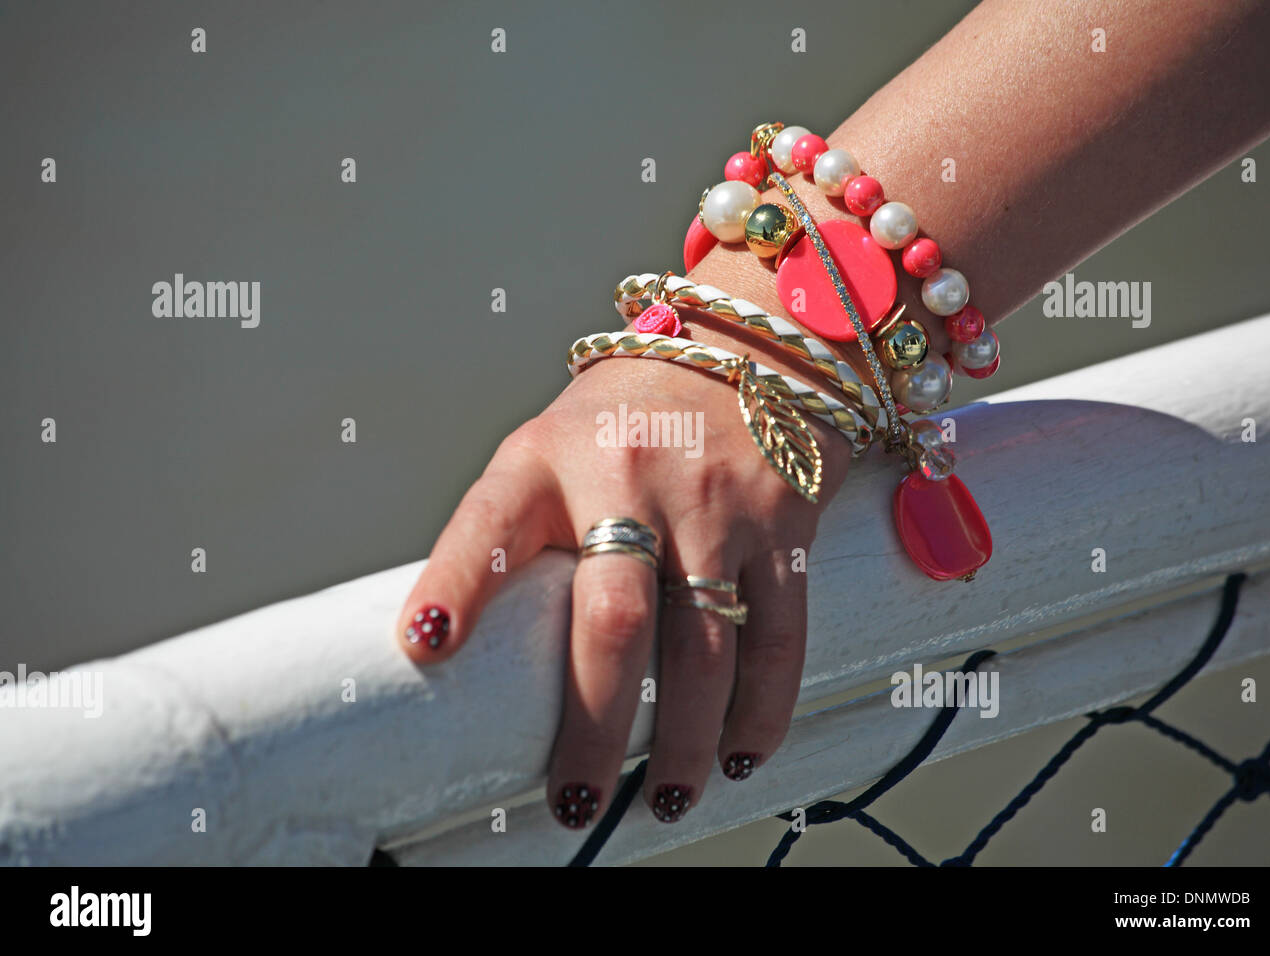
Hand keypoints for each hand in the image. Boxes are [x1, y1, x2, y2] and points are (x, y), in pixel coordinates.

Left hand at [396, 351, 849, 826]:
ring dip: (684, 740)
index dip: (454, 583)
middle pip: (611, 621)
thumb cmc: (624, 424)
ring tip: (663, 798)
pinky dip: (763, 706)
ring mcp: (714, 501)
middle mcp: (629, 476)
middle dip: (593, 726)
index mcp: (547, 459)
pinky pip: (779, 633)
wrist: (745, 350)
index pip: (488, 521)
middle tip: (574, 800)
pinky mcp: (784, 522)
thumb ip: (512, 532)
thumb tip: (457, 654)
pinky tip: (744, 752)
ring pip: (703, 646)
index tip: (422, 646)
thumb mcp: (547, 449)